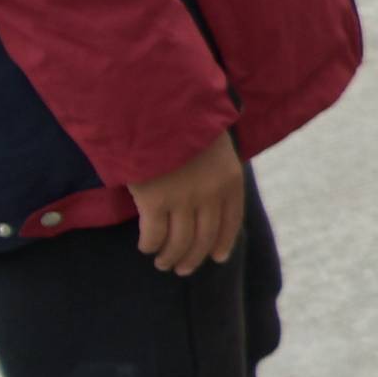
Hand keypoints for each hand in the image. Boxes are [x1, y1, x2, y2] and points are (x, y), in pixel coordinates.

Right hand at [130, 133, 246, 274]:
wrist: (158, 107)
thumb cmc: (181, 122)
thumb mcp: (213, 145)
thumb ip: (214, 171)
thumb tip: (207, 199)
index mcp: (231, 179)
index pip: (231, 221)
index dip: (223, 243)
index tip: (217, 258)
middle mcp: (211, 193)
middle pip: (205, 237)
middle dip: (193, 258)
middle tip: (182, 269)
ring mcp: (184, 199)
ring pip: (180, 242)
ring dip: (171, 257)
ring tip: (163, 263)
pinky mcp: (154, 200)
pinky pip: (154, 235)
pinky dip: (150, 245)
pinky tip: (146, 247)